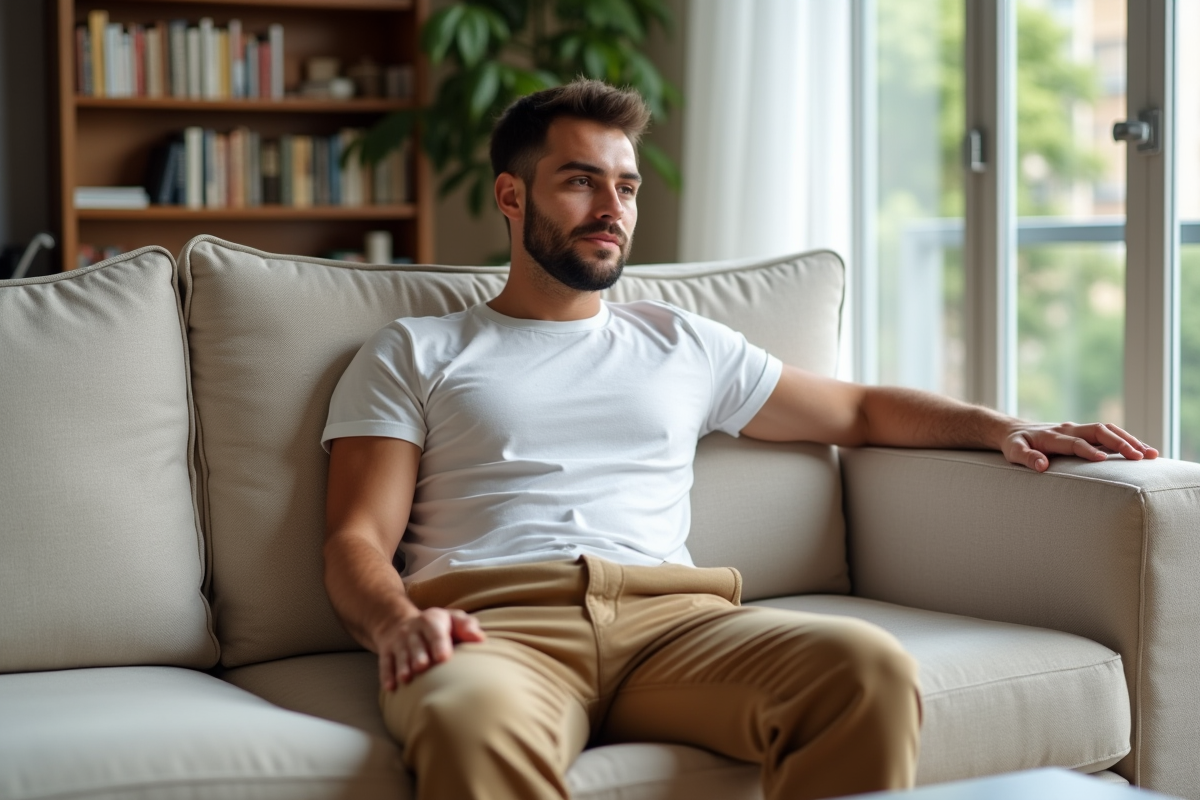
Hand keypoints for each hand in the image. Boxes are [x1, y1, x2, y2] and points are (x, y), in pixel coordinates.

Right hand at [376, 606, 485, 691]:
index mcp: (431, 621)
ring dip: (402, 666)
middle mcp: (412, 631)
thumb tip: (480, 639)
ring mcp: (398, 642)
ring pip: (400, 654)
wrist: (399, 622)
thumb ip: (466, 627)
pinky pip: (385, 664)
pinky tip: (391, 688)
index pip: (435, 632)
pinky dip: (387, 676)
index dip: (439, 644)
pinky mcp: (387, 653)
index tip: (443, 657)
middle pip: (415, 643)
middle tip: (423, 667)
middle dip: (418, 655)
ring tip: (406, 678)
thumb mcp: (452, 619)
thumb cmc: (437, 626)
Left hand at [1002, 422, 1158, 472]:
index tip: (1102, 459)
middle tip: (1139, 457)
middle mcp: (1069, 429)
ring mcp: (1078, 429)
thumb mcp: (1013, 451)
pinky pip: (1109, 433)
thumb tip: (1041, 466)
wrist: (1015, 430)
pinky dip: (1127, 440)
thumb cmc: (1015, 444)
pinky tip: (1143, 452)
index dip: (1087, 450)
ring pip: (1109, 430)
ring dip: (1130, 440)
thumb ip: (1026, 457)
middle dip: (1120, 442)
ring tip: (1151, 455)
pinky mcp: (1085, 432)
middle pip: (1099, 431)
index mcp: (1052, 436)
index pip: (1074, 442)